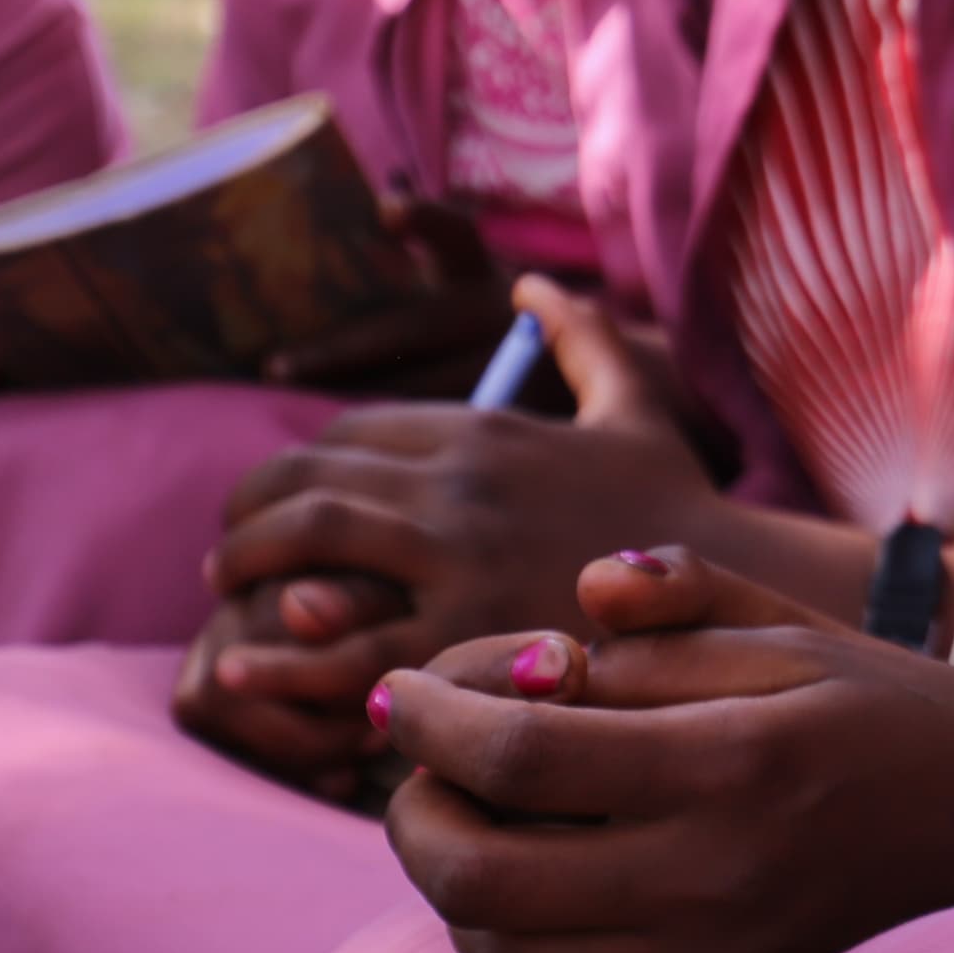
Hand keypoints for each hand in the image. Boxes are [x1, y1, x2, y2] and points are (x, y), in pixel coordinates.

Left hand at [174, 279, 724, 788]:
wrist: (727, 595)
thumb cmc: (675, 505)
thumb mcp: (635, 406)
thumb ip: (581, 339)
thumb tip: (533, 284)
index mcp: (487, 431)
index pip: (347, 432)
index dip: (291, 464)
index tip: (270, 499)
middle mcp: (461, 484)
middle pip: (307, 481)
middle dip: (246, 515)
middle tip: (226, 552)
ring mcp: (456, 559)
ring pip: (304, 545)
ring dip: (245, 571)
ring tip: (228, 601)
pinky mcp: (461, 637)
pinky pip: (338, 643)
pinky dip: (280, 658)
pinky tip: (247, 668)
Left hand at [377, 548, 953, 952]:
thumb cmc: (884, 703)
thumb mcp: (791, 624)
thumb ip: (676, 596)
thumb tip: (572, 601)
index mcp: (732, 760)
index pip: (520, 756)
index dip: (432, 721)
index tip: (406, 690)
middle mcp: (715, 876)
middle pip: (482, 877)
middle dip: (416, 814)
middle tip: (425, 765)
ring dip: (454, 894)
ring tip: (478, 826)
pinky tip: (540, 907)